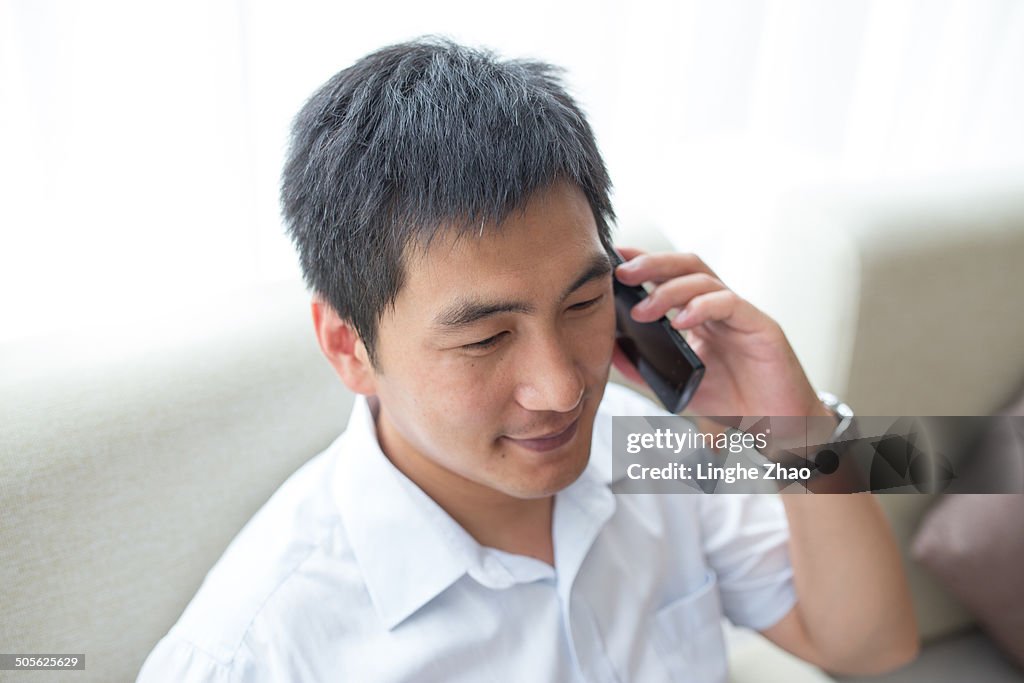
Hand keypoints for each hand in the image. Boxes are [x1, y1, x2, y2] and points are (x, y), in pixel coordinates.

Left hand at [612, 246, 830, 417]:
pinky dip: (702, 307)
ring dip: (669, 290)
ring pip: (705, 279)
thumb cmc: (733, 402)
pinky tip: (681, 321)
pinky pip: (730, 303)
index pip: (672, 275)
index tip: (613, 259)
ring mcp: (741, 314)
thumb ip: (644, 367)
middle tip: (621, 274)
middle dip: (652, 264)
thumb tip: (609, 349)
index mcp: (701, 314)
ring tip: (644, 311)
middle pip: (687, 266)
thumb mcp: (678, 383)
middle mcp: (720, 307)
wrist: (778, 426)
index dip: (644, 261)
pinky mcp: (761, 326)